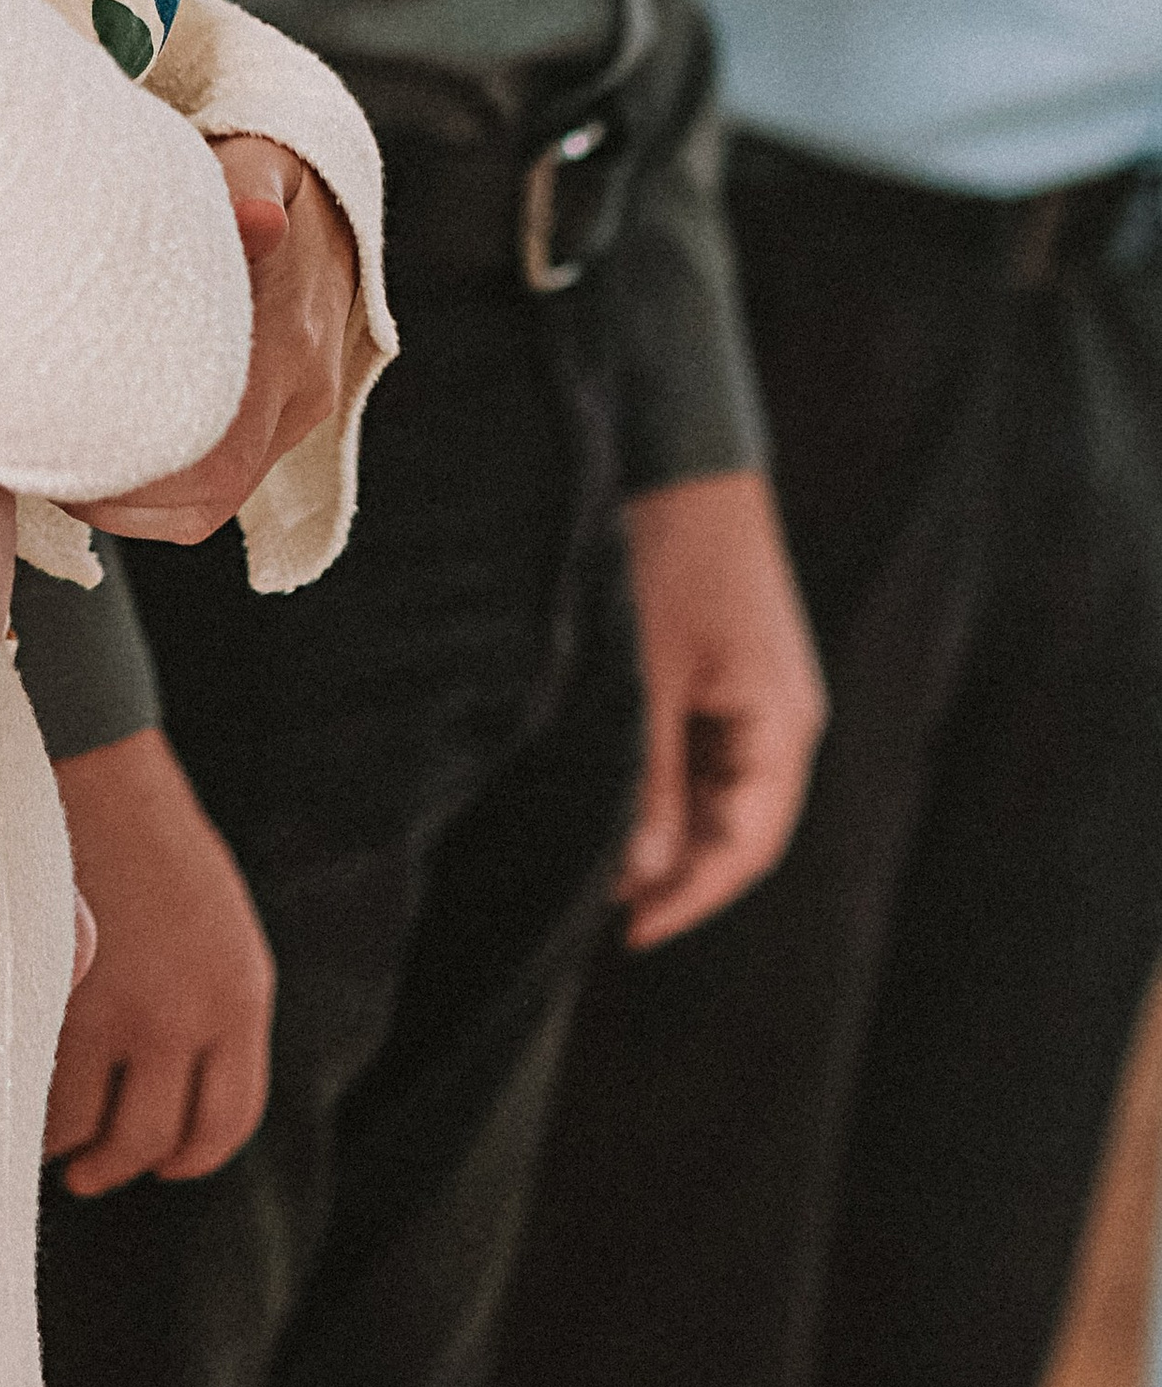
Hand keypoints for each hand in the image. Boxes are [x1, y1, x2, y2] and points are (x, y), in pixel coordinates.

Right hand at [46, 725, 272, 1192]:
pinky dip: (24, 1112)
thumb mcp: (215, 927)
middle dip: (118, 1164)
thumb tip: (175, 1087)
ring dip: (65, 1146)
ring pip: (86, 1133)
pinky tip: (12, 1095)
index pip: (226, 1121)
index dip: (192, 1156)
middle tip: (90, 1168)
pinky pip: (39, 1099)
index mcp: (237, 997)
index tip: (165, 1163)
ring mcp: (115, 1014)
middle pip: (152, 1140)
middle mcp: (185, 1018)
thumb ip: (209, 1008)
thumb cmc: (147, 839)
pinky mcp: (54, 1003)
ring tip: (44, 1136)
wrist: (91, 767)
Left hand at [81, 140, 356, 545]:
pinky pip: (225, 487)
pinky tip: (107, 463)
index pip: (217, 446)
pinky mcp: (287, 418)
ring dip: (136, 505)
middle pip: (214, 491)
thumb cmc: (263, 176)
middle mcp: (301, 384)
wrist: (329, 195)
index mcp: (291, 333)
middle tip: (39, 465)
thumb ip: (242, 188)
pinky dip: (161, 494)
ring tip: (61, 471)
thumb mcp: (253, 165)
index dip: (134, 464)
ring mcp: (299, 408)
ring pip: (216, 503)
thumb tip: (255, 216)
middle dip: (121, 497)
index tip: (60, 442)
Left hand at [618, 466, 824, 948]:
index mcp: (782, 726)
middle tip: (602, 898)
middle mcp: (784, 716)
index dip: (690, 899)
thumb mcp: (650, 676)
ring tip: (602, 848)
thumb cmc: (671, 556)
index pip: (747, 847)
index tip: (629, 933)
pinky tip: (621, 783)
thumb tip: (647, 873)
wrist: (682, 453)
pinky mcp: (733, 663)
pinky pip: (708, 744)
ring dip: (671, 822)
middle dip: (676, 868)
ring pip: (719, 787)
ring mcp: (761, 688)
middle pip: (739, 824)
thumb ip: (653, 778)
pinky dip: (669, 774)